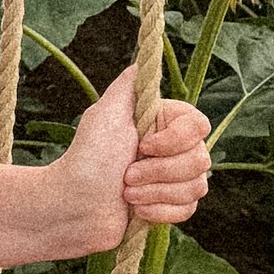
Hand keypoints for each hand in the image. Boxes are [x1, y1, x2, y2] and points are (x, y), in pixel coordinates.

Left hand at [54, 68, 214, 253]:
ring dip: (156, 192)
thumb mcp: (105, 114)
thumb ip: (128, 87)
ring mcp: (172, 178)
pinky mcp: (170, 205)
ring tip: (126, 192)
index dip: (174, 140)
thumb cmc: (87, 158)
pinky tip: (136, 210)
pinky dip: (160, 211)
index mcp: (162, 123)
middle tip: (126, 175)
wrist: (73, 206)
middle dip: (159, 171)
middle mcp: (172, 148)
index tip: (142, 145)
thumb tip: (141, 62)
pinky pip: (189, 209)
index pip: (199, 125)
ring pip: (198, 186)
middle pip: (200, 159)